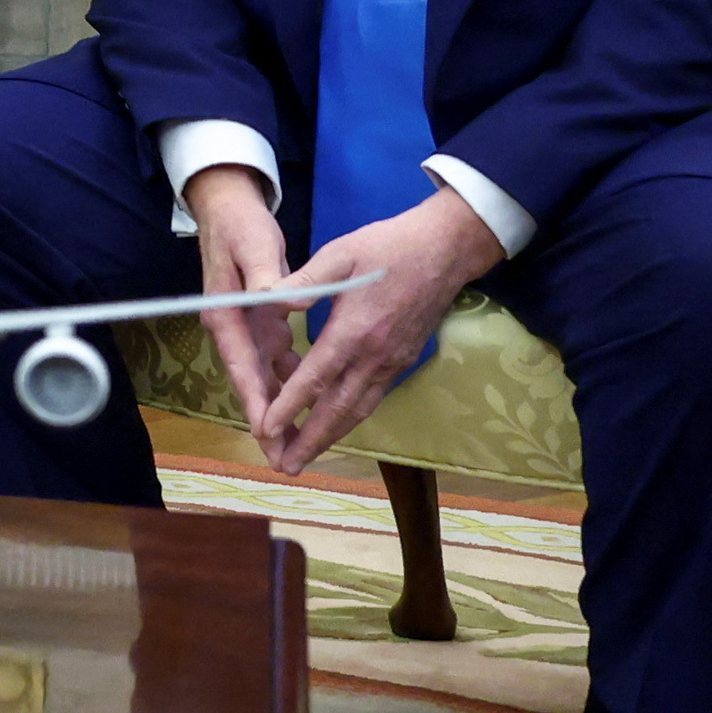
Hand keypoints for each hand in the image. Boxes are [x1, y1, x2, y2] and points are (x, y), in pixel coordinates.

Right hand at [185, 166, 296, 430]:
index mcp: (227, 316)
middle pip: (252, 384)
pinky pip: (278, 364)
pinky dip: (293, 385)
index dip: (257, 401)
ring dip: (282, 411)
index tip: (269, 432)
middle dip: (269, 423)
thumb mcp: (252, 245)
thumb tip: (276, 300)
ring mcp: (248, 329)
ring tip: (300, 447)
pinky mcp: (262, 324)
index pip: (242, 367)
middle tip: (285, 460)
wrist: (229, 210)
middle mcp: (234, 329)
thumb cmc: (240, 227)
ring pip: (266, 380)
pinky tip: (314, 403)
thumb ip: (264, 275)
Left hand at [252, 184, 504, 477]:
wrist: (446, 249)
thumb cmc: (388, 246)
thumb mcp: (340, 252)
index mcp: (355, 330)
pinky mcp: (403, 360)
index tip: (265, 430)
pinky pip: (373, 398)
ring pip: (359, 409)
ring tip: (305, 458)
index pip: (316, 378)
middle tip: (284, 466)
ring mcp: (393, 361)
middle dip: (310, 440)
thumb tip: (272, 302)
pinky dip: (351, 418)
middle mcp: (375, 355)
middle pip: (339, 409)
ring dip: (331, 437)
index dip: (289, 406)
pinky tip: (334, 426)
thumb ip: (305, 281)